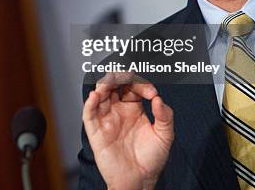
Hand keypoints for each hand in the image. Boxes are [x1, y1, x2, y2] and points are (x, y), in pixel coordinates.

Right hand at [82, 72, 173, 189]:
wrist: (140, 180)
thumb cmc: (151, 160)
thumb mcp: (165, 136)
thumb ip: (165, 116)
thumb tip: (158, 99)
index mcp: (134, 109)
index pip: (132, 86)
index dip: (141, 84)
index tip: (151, 92)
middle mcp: (118, 111)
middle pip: (113, 85)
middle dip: (118, 76)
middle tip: (126, 75)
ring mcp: (106, 119)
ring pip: (99, 95)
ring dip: (103, 84)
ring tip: (110, 82)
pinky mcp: (96, 131)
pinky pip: (89, 113)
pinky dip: (89, 102)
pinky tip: (96, 95)